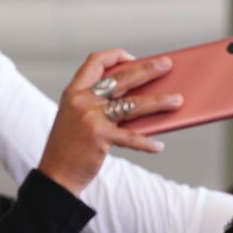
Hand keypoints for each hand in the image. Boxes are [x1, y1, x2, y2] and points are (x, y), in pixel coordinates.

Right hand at [37, 49, 181, 194]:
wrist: (56, 175)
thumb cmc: (70, 148)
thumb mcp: (77, 118)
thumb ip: (99, 105)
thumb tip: (139, 100)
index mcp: (74, 92)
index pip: (95, 62)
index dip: (116, 57)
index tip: (133, 58)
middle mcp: (81, 100)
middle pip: (121, 78)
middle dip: (147, 69)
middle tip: (166, 65)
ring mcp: (90, 117)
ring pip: (133, 104)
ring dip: (159, 102)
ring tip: (177, 101)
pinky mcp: (100, 137)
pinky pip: (130, 137)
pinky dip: (146, 142)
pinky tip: (159, 146)